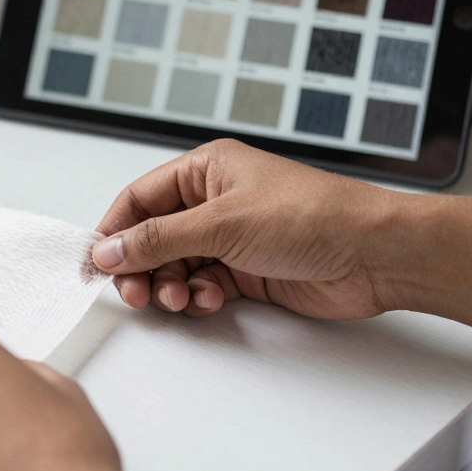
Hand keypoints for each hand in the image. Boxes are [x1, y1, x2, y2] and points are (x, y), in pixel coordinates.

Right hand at [91, 139, 396, 319]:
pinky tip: (210, 300)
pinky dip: (197, 298)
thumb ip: (158, 239)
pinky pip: (201, 286)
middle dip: (142, 268)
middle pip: (152, 238)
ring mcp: (230, 238)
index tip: (96, 262)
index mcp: (206, 170)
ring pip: (175, 267)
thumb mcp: (221, 223)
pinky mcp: (246, 271)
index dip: (114, 230)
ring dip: (171, 286)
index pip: (139, 199)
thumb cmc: (312, 217)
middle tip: (136, 294)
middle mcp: (214, 202)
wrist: (374, 254)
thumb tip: (109, 249)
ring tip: (181, 298)